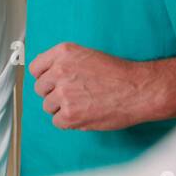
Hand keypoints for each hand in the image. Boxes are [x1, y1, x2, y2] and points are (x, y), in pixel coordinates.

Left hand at [30, 42, 150, 129]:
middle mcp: (59, 71)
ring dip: (62, 108)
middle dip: (54, 93)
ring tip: (83, 104)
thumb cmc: (118, 74)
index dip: (44, 78)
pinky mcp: (70, 114)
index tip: (51, 83)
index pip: (35, 68)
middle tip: (73, 95)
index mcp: (63, 54)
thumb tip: (43, 72)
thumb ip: (63, 61)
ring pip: (48, 106)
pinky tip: (84, 114)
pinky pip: (57, 122)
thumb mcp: (87, 55)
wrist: (140, 90)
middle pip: (40, 89)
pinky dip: (68, 122)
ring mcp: (63, 94)